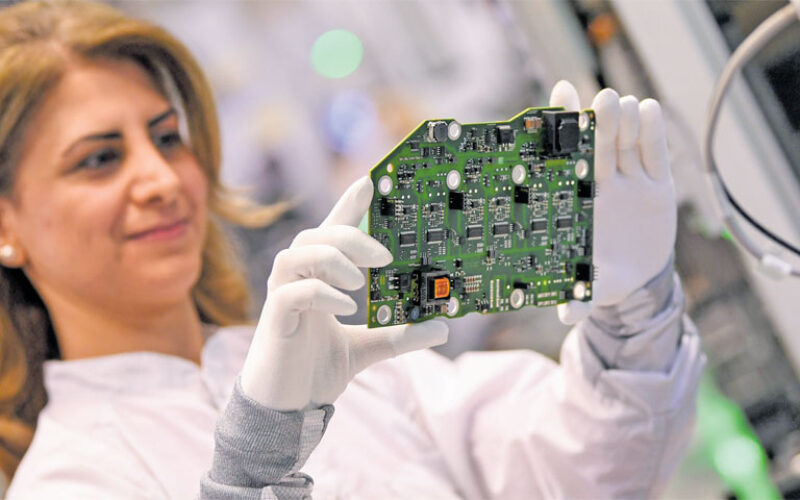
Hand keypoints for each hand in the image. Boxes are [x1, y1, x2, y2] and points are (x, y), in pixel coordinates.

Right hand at [240, 177, 448, 410]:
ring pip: (297, 254)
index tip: (370, 182)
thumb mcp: (368, 348)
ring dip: (332, 259)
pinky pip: (290, 293)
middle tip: (384, 255)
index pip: (331, 231)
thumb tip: (441, 327)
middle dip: (350, 236)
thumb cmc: (316, 369)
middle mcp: (298, 281)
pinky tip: (345, 307)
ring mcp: (283, 298)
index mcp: (318, 279)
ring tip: (361, 282)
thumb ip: (399, 335)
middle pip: (315, 235)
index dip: (348, 205)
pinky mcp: (275, 321)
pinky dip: (320, 294)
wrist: (288, 410)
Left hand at [549, 81, 676, 323]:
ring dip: (624, 119)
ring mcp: (631, 180)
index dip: (563, 127)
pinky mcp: (658, 183)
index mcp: (581, 201)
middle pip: (599, 142)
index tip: (558, 96)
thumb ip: (582, 298)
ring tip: (624, 105)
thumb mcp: (594, 288)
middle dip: (598, 119)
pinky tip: (648, 109)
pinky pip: (655, 151)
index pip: (568, 158)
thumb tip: (567, 317)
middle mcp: (603, 184)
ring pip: (626, 139)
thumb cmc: (604, 277)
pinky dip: (652, 130)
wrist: (639, 280)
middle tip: (600, 102)